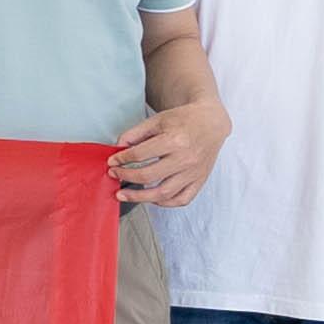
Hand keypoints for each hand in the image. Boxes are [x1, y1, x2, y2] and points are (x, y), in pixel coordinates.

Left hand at [108, 100, 225, 207]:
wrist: (211, 122)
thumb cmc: (184, 120)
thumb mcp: (156, 120)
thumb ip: (134, 134)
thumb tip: (118, 149)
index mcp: (174, 141)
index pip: (139, 155)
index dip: (121, 159)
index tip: (112, 162)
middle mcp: (185, 159)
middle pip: (149, 176)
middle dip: (126, 177)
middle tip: (114, 175)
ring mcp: (193, 173)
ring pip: (164, 193)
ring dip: (140, 197)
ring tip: (124, 195)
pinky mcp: (200, 180)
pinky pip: (182, 199)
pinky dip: (165, 203)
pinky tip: (152, 199)